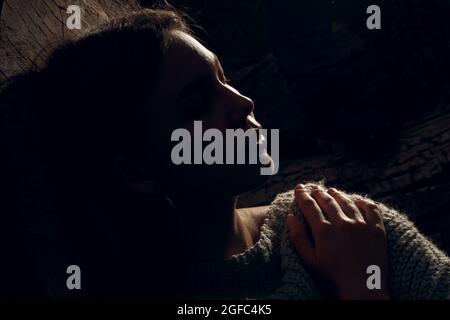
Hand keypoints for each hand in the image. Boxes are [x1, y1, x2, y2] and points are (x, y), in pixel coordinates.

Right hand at [287, 184, 388, 299]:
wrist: (363, 292)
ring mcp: (361, 226)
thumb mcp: (310, 261)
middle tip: (313, 188)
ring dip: (337, 195)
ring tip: (331, 191)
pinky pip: (371, 209)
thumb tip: (290, 217)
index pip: (310, 206)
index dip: (302, 195)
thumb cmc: (333, 280)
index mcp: (324, 231)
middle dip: (318, 193)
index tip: (298, 188)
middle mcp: (343, 224)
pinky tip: (358, 200)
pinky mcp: (377, 231)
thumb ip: (298, 238)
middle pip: (328, 201)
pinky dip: (363, 202)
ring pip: (347, 202)